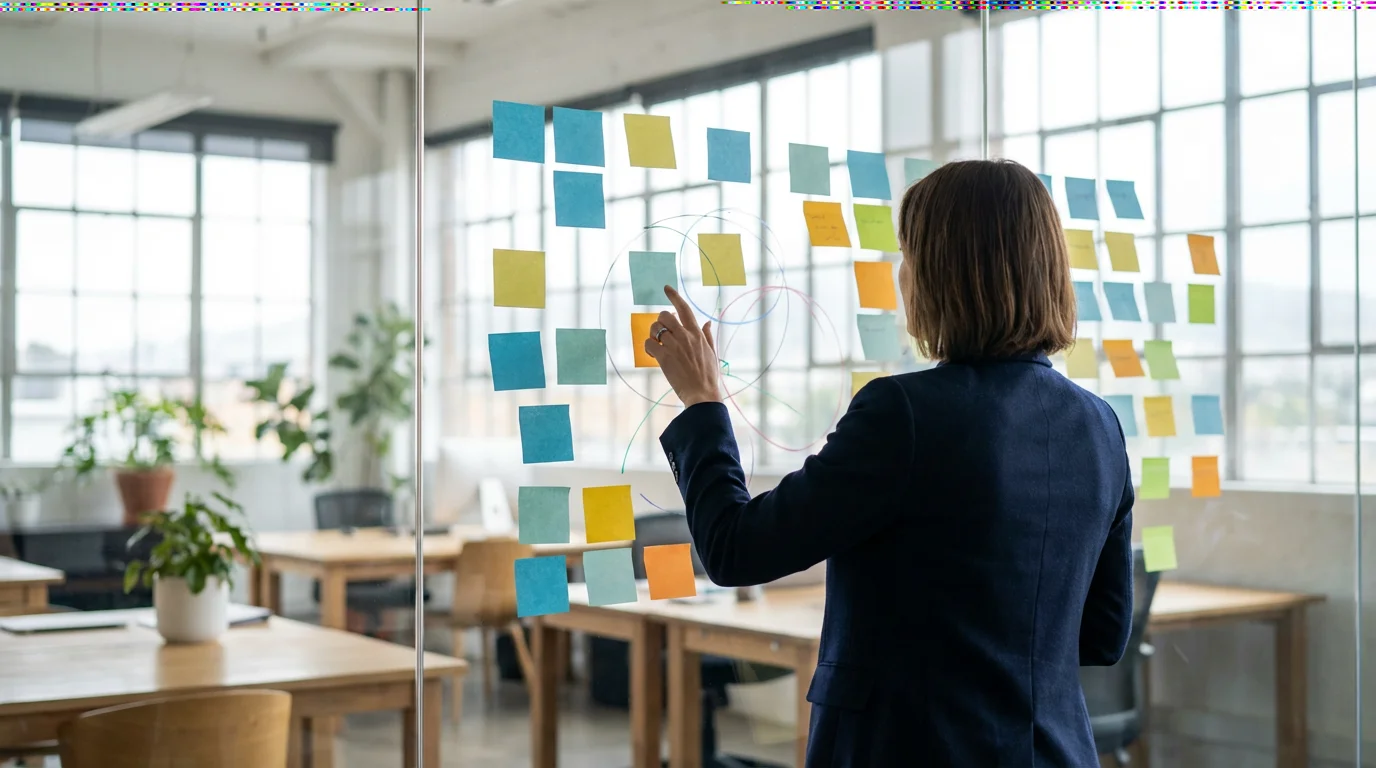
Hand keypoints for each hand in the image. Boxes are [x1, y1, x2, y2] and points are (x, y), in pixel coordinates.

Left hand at [642, 286, 722, 407]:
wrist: (702, 393)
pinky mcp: (664, 357)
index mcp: (696, 333)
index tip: (667, 288)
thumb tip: (707, 323)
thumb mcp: (712, 352)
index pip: (684, 308)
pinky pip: (649, 344)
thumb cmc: (708, 375)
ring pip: (655, 329)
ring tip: (657, 346)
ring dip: (653, 335)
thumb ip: (707, 336)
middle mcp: (685, 336)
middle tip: (661, 334)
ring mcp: (674, 346)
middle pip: (664, 315)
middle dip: (660, 321)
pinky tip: (654, 355)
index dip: (674, 296)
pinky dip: (648, 347)